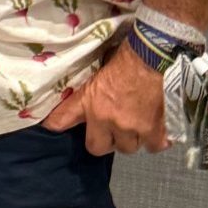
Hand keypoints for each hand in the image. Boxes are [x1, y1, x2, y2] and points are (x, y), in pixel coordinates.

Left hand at [41, 41, 168, 153]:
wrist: (150, 59)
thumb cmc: (123, 61)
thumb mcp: (95, 74)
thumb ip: (86, 93)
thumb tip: (78, 100)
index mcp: (90, 104)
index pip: (62, 120)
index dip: (57, 124)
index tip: (52, 125)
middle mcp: (109, 120)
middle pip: (98, 148)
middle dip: (103, 141)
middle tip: (109, 131)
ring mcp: (132, 128)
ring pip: (127, 148)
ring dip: (129, 140)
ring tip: (133, 127)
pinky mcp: (155, 131)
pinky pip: (152, 147)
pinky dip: (153, 141)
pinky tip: (152, 131)